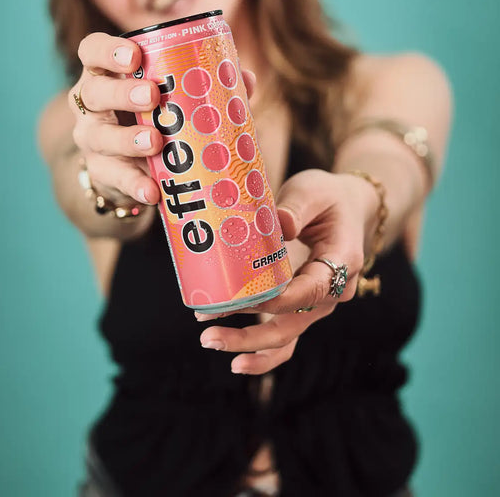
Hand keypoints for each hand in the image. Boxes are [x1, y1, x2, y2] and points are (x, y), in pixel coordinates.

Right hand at [69, 32, 255, 205]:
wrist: (132, 169)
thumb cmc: (157, 118)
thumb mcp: (173, 98)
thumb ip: (207, 85)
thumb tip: (246, 76)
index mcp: (109, 74)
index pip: (92, 51)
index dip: (108, 51)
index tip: (135, 55)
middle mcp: (92, 104)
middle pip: (94, 91)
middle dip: (121, 92)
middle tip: (152, 96)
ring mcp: (92, 140)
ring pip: (99, 136)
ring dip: (127, 139)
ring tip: (154, 141)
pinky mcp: (102, 173)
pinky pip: (114, 179)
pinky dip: (133, 185)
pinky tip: (152, 191)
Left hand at [197, 169, 377, 374]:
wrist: (345, 207)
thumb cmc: (327, 196)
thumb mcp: (314, 190)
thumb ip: (296, 206)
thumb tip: (280, 224)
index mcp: (342, 261)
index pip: (309, 290)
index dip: (275, 299)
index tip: (240, 299)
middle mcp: (333, 290)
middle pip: (293, 323)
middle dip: (250, 336)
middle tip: (208, 335)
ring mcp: (317, 303)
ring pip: (287, 336)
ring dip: (249, 346)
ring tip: (210, 341)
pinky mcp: (301, 306)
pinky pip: (286, 338)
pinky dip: (263, 354)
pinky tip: (236, 361)